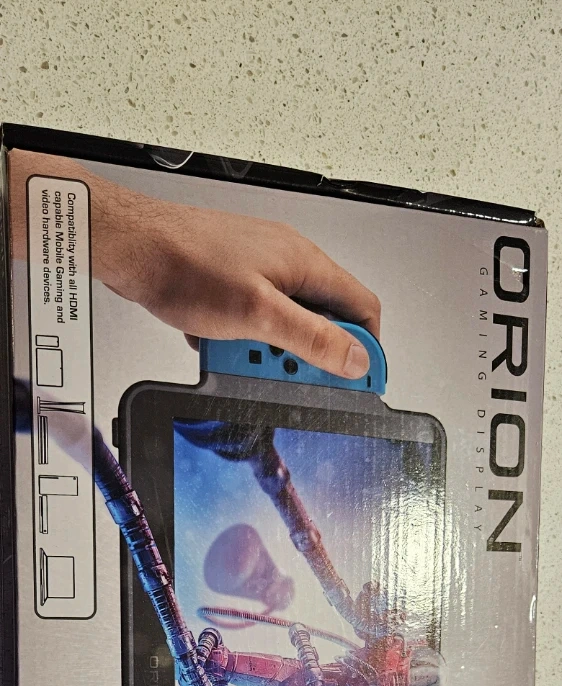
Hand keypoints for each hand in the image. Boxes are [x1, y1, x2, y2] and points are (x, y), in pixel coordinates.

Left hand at [133, 202, 380, 378]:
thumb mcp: (258, 315)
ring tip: (238, 353)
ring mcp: (261, 272)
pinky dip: (241, 339)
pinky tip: (219, 341)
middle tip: (281, 371)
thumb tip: (355, 358)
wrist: (135, 249)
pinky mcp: (235, 282)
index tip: (362, 381)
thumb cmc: (186, 265)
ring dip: (266, 349)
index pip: (362, 309)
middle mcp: (289, 264)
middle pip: (322, 322)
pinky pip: (254, 321)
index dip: (366, 349)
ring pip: (284, 325)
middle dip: (303, 355)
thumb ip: (313, 338)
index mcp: (306, 265)